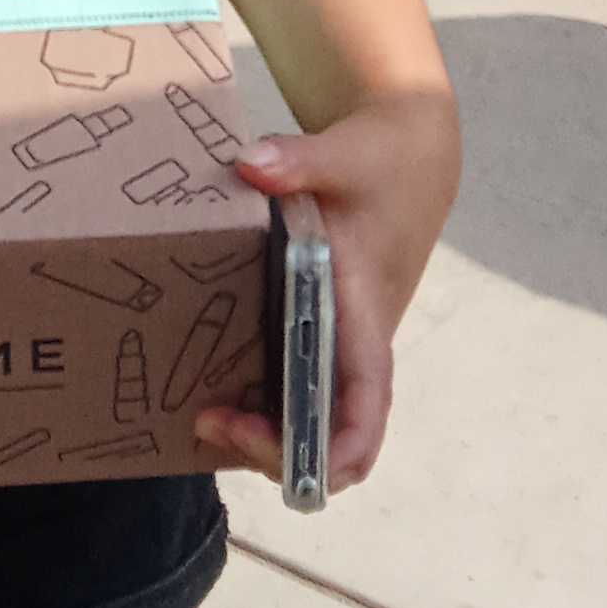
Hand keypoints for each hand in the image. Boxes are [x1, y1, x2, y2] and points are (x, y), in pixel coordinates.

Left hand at [188, 86, 459, 496]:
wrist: (405, 156)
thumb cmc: (379, 164)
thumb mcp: (342, 154)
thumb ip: (298, 160)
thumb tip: (249, 165)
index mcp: (367, 323)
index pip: (363, 416)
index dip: (324, 453)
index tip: (259, 436)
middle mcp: (354, 350)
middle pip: (326, 440)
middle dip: (270, 452)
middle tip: (207, 419)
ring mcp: (335, 346)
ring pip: (306, 423)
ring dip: (259, 435)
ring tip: (201, 413)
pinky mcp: (316, 331)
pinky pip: (291, 388)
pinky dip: (256, 401)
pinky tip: (208, 380)